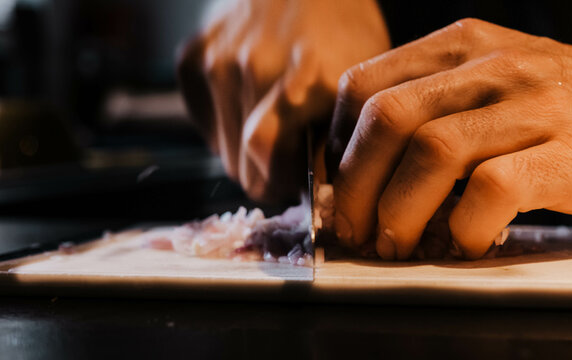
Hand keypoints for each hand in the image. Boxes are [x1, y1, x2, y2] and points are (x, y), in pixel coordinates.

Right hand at [178, 0, 388, 201]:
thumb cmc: (341, 30)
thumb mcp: (362, 84)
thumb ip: (342, 137)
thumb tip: (319, 192)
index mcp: (310, 81)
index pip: (270, 165)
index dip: (283, 186)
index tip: (296, 184)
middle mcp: (258, 70)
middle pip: (243, 168)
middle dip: (264, 176)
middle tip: (285, 161)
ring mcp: (220, 63)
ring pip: (223, 152)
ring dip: (245, 154)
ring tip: (272, 128)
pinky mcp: (193, 58)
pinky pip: (205, 123)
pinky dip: (224, 128)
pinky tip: (248, 105)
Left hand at [327, 18, 571, 258]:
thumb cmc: (555, 108)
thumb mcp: (488, 83)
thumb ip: (430, 108)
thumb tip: (363, 167)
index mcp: (460, 47)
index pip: (365, 84)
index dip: (338, 142)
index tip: (337, 183)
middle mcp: (491, 66)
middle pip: (389, 119)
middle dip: (355, 183)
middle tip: (352, 227)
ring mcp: (532, 106)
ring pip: (433, 152)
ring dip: (399, 210)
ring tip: (394, 244)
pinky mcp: (568, 153)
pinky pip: (493, 190)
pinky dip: (463, 226)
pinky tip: (462, 243)